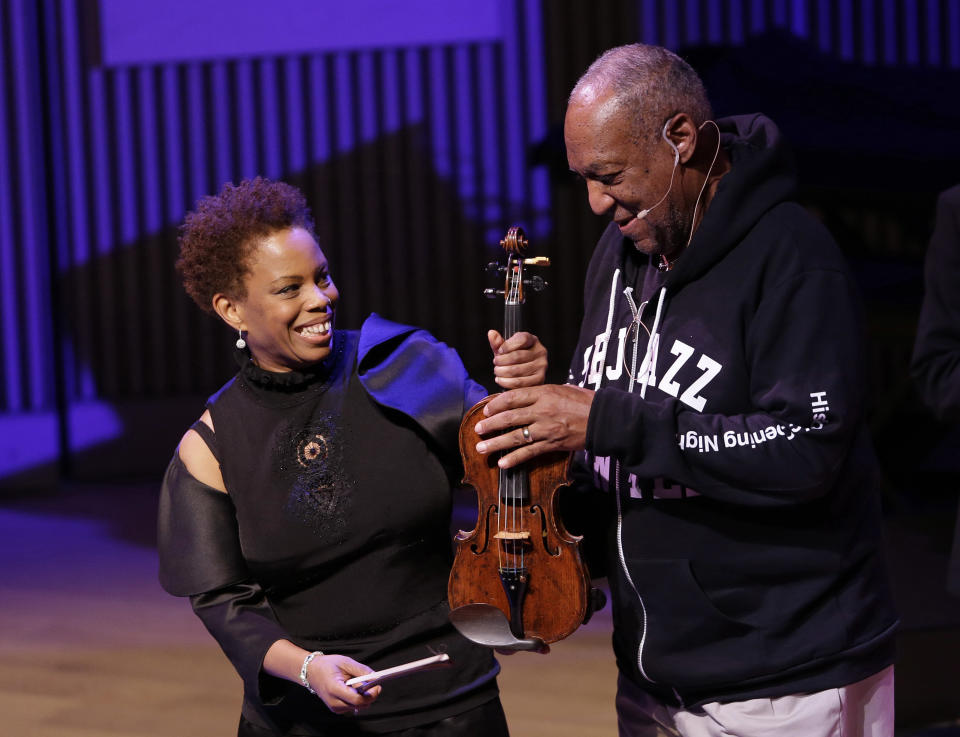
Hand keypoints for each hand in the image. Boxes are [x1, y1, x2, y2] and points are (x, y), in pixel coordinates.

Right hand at [307, 654, 381, 714]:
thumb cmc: (327, 665)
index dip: (371, 694)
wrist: (311, 672)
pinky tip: (352, 688)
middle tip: (372, 682)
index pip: (357, 699)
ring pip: (357, 706)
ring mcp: (334, 707)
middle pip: (359, 705)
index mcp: (334, 689)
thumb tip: (376, 677)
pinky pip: (352, 706)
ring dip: (362, 696)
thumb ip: (361, 670)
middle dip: (369, 695)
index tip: (378, 686)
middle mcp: (334, 702)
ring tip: (357, 683)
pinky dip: (357, 698)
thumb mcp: (345, 662)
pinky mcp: (336, 709)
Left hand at [473, 384, 594, 467]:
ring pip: (515, 437)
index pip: (513, 397)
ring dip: (495, 443)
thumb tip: (524, 396)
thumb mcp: (562, 389)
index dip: (496, 404)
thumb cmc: (585, 401)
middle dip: (490, 424)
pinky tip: (503, 463)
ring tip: (481, 448)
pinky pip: (530, 452)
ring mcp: (546, 428)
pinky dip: (515, 458)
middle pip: (509, 417)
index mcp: (544, 392)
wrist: (604, 418)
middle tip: (478, 429)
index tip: (486, 409)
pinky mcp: (552, 444)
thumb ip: (542, 392)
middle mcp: (542, 410)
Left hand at [488, 330, 546, 387]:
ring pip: (517, 370)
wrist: (525, 373)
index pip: (522, 339)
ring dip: (502, 372)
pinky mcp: (539, 379)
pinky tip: (501, 380)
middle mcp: (540, 352)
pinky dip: (506, 382)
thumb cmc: (514, 359)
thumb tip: (491, 333)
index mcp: (532, 340)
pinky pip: (519, 382)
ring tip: (497, 371)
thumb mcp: (505, 349)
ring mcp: (541, 366)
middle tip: (496, 363)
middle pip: (517, 356)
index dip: (507, 346)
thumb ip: (498, 342)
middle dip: (502, 361)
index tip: (499, 351)